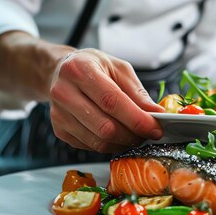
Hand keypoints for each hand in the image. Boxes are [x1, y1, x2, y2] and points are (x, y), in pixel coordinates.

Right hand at [49, 48, 164, 152]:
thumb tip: (156, 114)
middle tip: (148, 133)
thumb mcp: (119, 69)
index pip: (112, 101)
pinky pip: (90, 146)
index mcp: (80, 70)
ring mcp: (59, 114)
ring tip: (135, 134)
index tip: (156, 128)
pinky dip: (109, 145)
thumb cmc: (93, 67)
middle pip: (105, 127)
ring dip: (123, 143)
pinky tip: (117, 135)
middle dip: (133, 135)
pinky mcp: (59, 130)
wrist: (61, 71)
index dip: (137, 119)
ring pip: (98, 141)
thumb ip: (137, 93)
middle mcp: (64, 92)